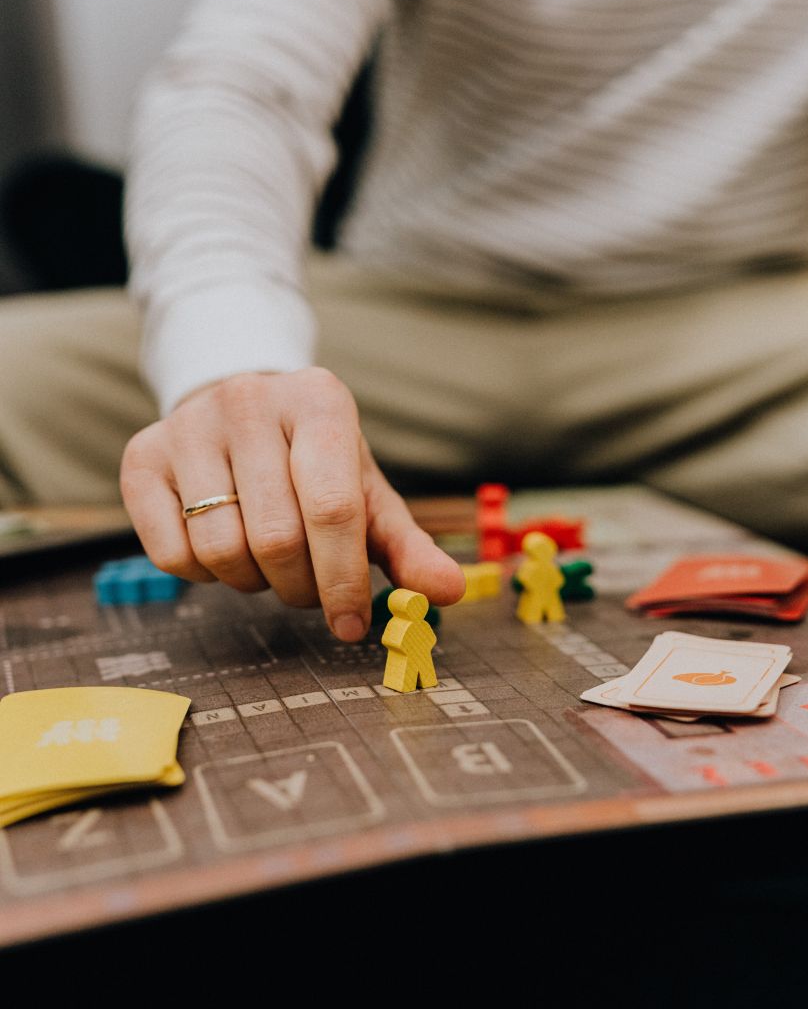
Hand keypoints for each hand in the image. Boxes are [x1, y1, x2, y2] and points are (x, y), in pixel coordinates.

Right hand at [120, 369, 465, 640]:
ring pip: (221, 550)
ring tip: (268, 562)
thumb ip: (407, 545)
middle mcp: (249, 400)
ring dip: (253, 583)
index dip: (344, 580)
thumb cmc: (314, 462)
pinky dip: (204, 575)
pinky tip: (223, 547)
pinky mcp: (141, 456)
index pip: (333, 508)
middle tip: (309, 589)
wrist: (242, 410)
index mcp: (319, 401)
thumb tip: (448, 592)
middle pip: (277, 538)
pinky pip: (171, 555)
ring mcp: (188, 425)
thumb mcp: (366, 493)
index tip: (351, 624)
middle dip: (300, 587)